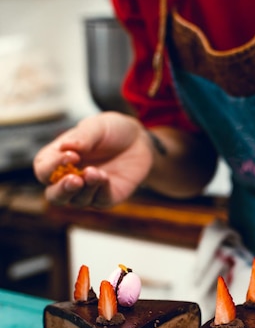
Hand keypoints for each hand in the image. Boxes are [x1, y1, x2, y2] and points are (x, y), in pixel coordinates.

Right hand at [33, 112, 153, 207]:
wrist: (138, 140)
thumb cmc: (110, 131)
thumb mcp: (97, 126)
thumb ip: (82, 137)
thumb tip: (66, 147)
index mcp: (57, 159)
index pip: (43, 171)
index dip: (51, 167)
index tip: (71, 155)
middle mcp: (68, 179)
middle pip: (54, 196)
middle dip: (62, 190)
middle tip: (74, 179)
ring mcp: (87, 191)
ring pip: (76, 201)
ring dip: (85, 187)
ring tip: (95, 172)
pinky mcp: (106, 198)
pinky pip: (99, 201)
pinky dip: (100, 190)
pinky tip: (105, 177)